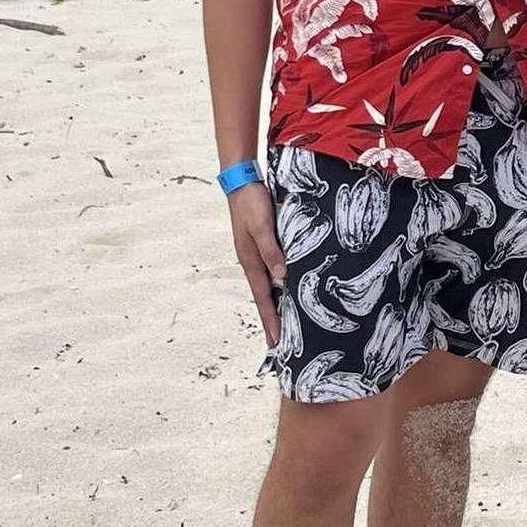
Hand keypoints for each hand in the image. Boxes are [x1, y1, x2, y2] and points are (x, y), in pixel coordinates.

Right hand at [228, 180, 285, 344]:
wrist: (242, 182)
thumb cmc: (252, 203)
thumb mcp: (262, 226)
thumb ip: (271, 251)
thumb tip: (282, 277)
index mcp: (250, 261)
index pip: (262, 298)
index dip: (270, 320)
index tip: (276, 342)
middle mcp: (252, 262)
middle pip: (263, 298)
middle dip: (271, 321)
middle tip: (279, 345)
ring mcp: (255, 255)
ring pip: (267, 288)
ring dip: (274, 307)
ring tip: (282, 326)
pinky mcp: (261, 247)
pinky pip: (270, 274)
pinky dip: (277, 288)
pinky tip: (284, 292)